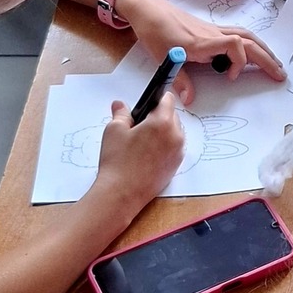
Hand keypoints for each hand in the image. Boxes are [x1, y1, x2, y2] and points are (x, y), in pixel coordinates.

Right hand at [94, 83, 190, 208]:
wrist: (122, 193)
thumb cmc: (118, 162)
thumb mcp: (114, 130)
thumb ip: (121, 113)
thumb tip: (120, 105)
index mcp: (163, 122)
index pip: (167, 100)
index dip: (156, 99)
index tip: (147, 104)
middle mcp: (176, 136)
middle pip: (171, 116)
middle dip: (157, 116)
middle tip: (138, 126)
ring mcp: (178, 152)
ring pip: (173, 133)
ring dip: (162, 132)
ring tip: (141, 141)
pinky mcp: (176, 166)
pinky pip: (173, 148)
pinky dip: (164, 147)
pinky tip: (147, 154)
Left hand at [117, 0, 285, 80]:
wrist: (150, 10)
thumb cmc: (155, 31)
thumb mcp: (163, 58)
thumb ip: (179, 80)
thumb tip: (190, 100)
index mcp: (203, 42)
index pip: (235, 45)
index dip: (240, 62)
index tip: (231, 77)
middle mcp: (213, 34)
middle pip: (249, 42)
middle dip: (267, 59)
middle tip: (280, 75)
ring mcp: (215, 30)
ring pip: (248, 36)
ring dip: (264, 50)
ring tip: (275, 64)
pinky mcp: (213, 30)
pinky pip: (240, 34)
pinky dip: (253, 44)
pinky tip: (257, 52)